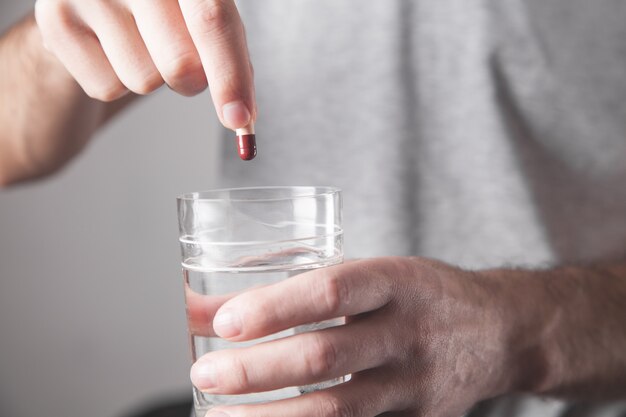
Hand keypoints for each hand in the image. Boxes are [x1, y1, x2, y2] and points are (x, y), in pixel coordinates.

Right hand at [34, 0, 255, 128]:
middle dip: (191, 81)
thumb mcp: (202, 17)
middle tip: (179, 59)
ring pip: (144, 81)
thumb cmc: (159, 10)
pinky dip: (116, 82)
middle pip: (180, 63)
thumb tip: (242, 117)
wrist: (92, 0)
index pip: (212, 19)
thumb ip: (229, 56)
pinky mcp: (55, 19)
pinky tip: (108, 49)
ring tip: (137, 43)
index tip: (240, 118)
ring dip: (150, 78)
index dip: (230, 75)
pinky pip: (107, 88)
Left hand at [189, 257, 515, 416]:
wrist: (499, 331)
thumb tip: (199, 306)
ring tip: (218, 416)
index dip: (276, 306)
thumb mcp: (367, 275)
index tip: (224, 321)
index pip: (332, 290)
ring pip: (339, 410)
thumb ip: (290, 291)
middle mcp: (408, 333)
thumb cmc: (417, 294)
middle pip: (328, 357)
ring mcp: (416, 385)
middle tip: (206, 373)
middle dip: (259, 370)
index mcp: (396, 281)